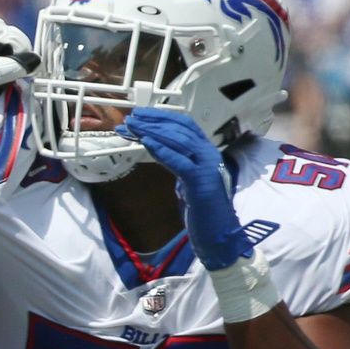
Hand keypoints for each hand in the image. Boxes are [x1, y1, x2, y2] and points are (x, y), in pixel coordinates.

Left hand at [118, 108, 251, 269]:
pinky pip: (181, 162)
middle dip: (153, 121)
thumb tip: (152, 144)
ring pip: (180, 141)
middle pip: (180, 128)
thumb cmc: (201, 208)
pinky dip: (163, 151)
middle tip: (130, 118)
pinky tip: (147, 143)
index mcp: (205, 151)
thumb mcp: (184, 178)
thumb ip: (173, 160)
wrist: (219, 233)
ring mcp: (207, 166)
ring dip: (153, 131)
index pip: (183, 124)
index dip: (160, 116)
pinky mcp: (201, 182)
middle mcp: (208, 153)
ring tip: (133, 127)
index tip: (138, 115)